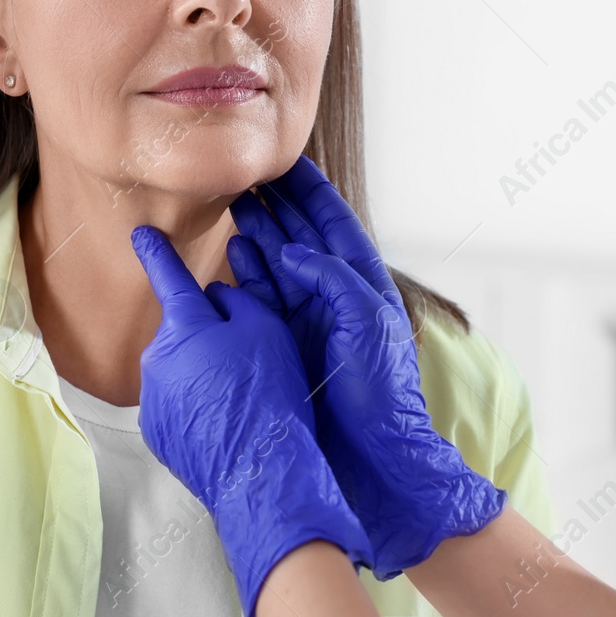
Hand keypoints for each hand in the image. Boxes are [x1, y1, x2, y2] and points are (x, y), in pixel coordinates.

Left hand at [131, 225, 373, 616]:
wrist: (259, 470)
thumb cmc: (269, 393)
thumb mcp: (267, 330)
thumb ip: (237, 301)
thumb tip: (215, 295)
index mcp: (185, 326)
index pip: (167, 277)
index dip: (156, 252)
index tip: (140, 234)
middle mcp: (158, 357)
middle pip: (182, 333)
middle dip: (205, 337)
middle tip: (243, 361)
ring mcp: (153, 397)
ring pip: (180, 370)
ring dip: (202, 374)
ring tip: (240, 399)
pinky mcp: (156, 430)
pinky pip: (177, 404)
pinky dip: (197, 407)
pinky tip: (225, 422)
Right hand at [227, 156, 506, 579]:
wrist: (372, 457)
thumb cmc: (382, 393)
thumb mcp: (368, 322)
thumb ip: (332, 277)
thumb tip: (292, 251)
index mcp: (364, 284)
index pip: (334, 223)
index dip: (310, 190)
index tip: (285, 160)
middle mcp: (335, 297)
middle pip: (300, 237)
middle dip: (275, 205)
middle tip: (246, 176)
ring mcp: (309, 320)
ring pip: (277, 264)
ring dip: (257, 233)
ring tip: (234, 204)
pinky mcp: (286, 345)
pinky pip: (263, 300)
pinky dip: (248, 274)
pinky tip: (234, 253)